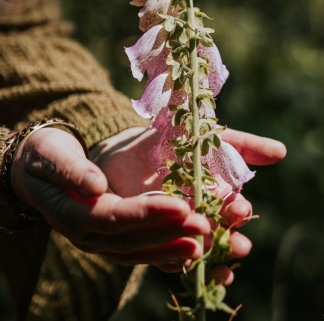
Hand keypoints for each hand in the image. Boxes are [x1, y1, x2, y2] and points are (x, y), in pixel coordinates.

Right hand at [9, 128, 209, 265]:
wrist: (35, 168)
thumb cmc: (44, 155)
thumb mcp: (52, 155)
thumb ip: (72, 170)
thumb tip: (97, 184)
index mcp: (72, 213)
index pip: (115, 216)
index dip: (149, 213)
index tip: (181, 206)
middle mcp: (85, 234)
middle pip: (131, 239)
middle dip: (169, 234)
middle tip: (205, 226)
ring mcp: (96, 240)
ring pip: (137, 251)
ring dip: (171, 249)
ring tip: (205, 243)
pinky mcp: (107, 238)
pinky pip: (136, 251)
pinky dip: (162, 253)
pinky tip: (187, 249)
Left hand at [92, 126, 285, 279]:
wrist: (125, 147)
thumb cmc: (171, 142)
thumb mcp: (207, 138)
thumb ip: (242, 146)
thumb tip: (281, 152)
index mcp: (215, 193)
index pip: (231, 208)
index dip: (238, 211)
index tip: (240, 208)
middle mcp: (201, 214)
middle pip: (221, 232)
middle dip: (231, 239)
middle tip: (239, 244)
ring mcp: (179, 229)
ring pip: (200, 247)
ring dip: (212, 256)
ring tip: (218, 262)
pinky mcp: (155, 238)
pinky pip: (170, 257)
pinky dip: (183, 264)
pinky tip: (191, 267)